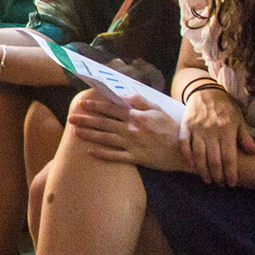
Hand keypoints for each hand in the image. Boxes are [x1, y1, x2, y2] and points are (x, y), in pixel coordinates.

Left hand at [68, 91, 186, 171]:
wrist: (183, 150)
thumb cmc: (170, 127)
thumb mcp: (157, 109)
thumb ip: (139, 101)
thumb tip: (123, 95)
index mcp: (137, 116)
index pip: (111, 108)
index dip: (96, 106)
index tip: (82, 103)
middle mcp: (132, 129)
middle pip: (104, 123)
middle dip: (86, 120)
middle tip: (71, 118)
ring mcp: (133, 144)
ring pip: (106, 138)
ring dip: (89, 135)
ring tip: (75, 132)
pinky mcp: (136, 158)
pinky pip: (115, 156)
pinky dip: (102, 154)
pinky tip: (89, 152)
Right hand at [178, 86, 254, 185]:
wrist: (205, 91)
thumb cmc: (225, 107)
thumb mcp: (239, 119)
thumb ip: (245, 137)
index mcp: (227, 130)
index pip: (229, 157)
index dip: (231, 172)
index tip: (231, 183)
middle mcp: (211, 131)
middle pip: (214, 159)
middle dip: (217, 175)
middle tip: (220, 184)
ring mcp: (196, 129)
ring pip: (198, 154)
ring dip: (203, 170)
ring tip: (207, 180)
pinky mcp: (185, 126)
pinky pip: (184, 145)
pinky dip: (187, 157)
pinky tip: (192, 167)